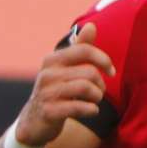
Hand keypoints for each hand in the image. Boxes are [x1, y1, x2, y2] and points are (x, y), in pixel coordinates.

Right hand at [14, 23, 113, 147]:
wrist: (34, 121)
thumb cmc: (57, 90)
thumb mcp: (66, 68)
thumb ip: (80, 48)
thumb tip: (91, 26)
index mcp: (53, 60)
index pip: (84, 50)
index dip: (104, 60)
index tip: (111, 72)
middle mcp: (47, 74)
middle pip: (90, 72)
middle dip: (100, 84)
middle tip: (98, 92)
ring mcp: (46, 93)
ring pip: (86, 88)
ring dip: (97, 97)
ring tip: (93, 101)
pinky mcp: (49, 111)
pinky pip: (79, 107)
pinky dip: (91, 110)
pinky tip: (91, 111)